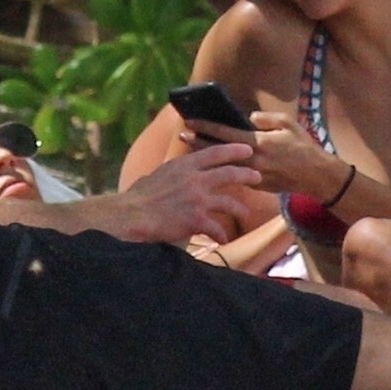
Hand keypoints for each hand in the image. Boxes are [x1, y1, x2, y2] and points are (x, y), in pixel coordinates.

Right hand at [113, 142, 260, 242]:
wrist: (133, 215)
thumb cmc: (139, 196)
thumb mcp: (158, 175)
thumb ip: (173, 172)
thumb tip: (173, 172)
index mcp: (184, 165)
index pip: (215, 153)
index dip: (233, 150)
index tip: (247, 150)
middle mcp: (195, 179)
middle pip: (229, 174)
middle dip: (246, 175)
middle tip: (257, 177)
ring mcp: (198, 199)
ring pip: (229, 202)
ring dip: (240, 208)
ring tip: (245, 212)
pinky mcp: (196, 219)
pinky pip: (217, 228)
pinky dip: (221, 235)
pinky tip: (222, 240)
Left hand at [186, 109, 346, 199]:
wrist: (317, 176)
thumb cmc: (304, 146)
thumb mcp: (288, 123)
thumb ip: (266, 118)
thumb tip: (249, 117)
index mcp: (258, 142)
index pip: (224, 134)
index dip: (205, 127)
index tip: (189, 121)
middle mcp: (252, 160)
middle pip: (217, 152)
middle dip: (198, 142)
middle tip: (182, 134)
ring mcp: (253, 175)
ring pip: (223, 165)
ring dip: (207, 157)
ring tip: (192, 149)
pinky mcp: (257, 185)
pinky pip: (235, 175)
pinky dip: (223, 168)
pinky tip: (213, 164)